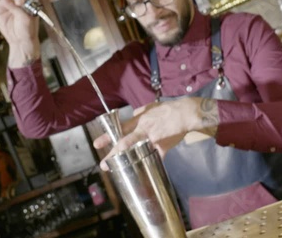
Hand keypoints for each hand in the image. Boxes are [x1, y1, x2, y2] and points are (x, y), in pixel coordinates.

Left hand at [94, 97, 219, 169]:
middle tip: (104, 164)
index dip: (108, 136)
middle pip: (125, 143)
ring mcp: (153, 140)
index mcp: (139, 121)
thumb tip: (132, 117)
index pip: (120, 129)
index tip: (97, 144)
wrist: (185, 114)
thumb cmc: (167, 109)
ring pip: (138, 152)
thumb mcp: (150, 107)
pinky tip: (147, 174)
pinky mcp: (163, 147)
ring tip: (119, 170)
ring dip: (128, 161)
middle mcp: (143, 131)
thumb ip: (139, 114)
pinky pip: (156, 158)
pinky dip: (152, 164)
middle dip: (113, 154)